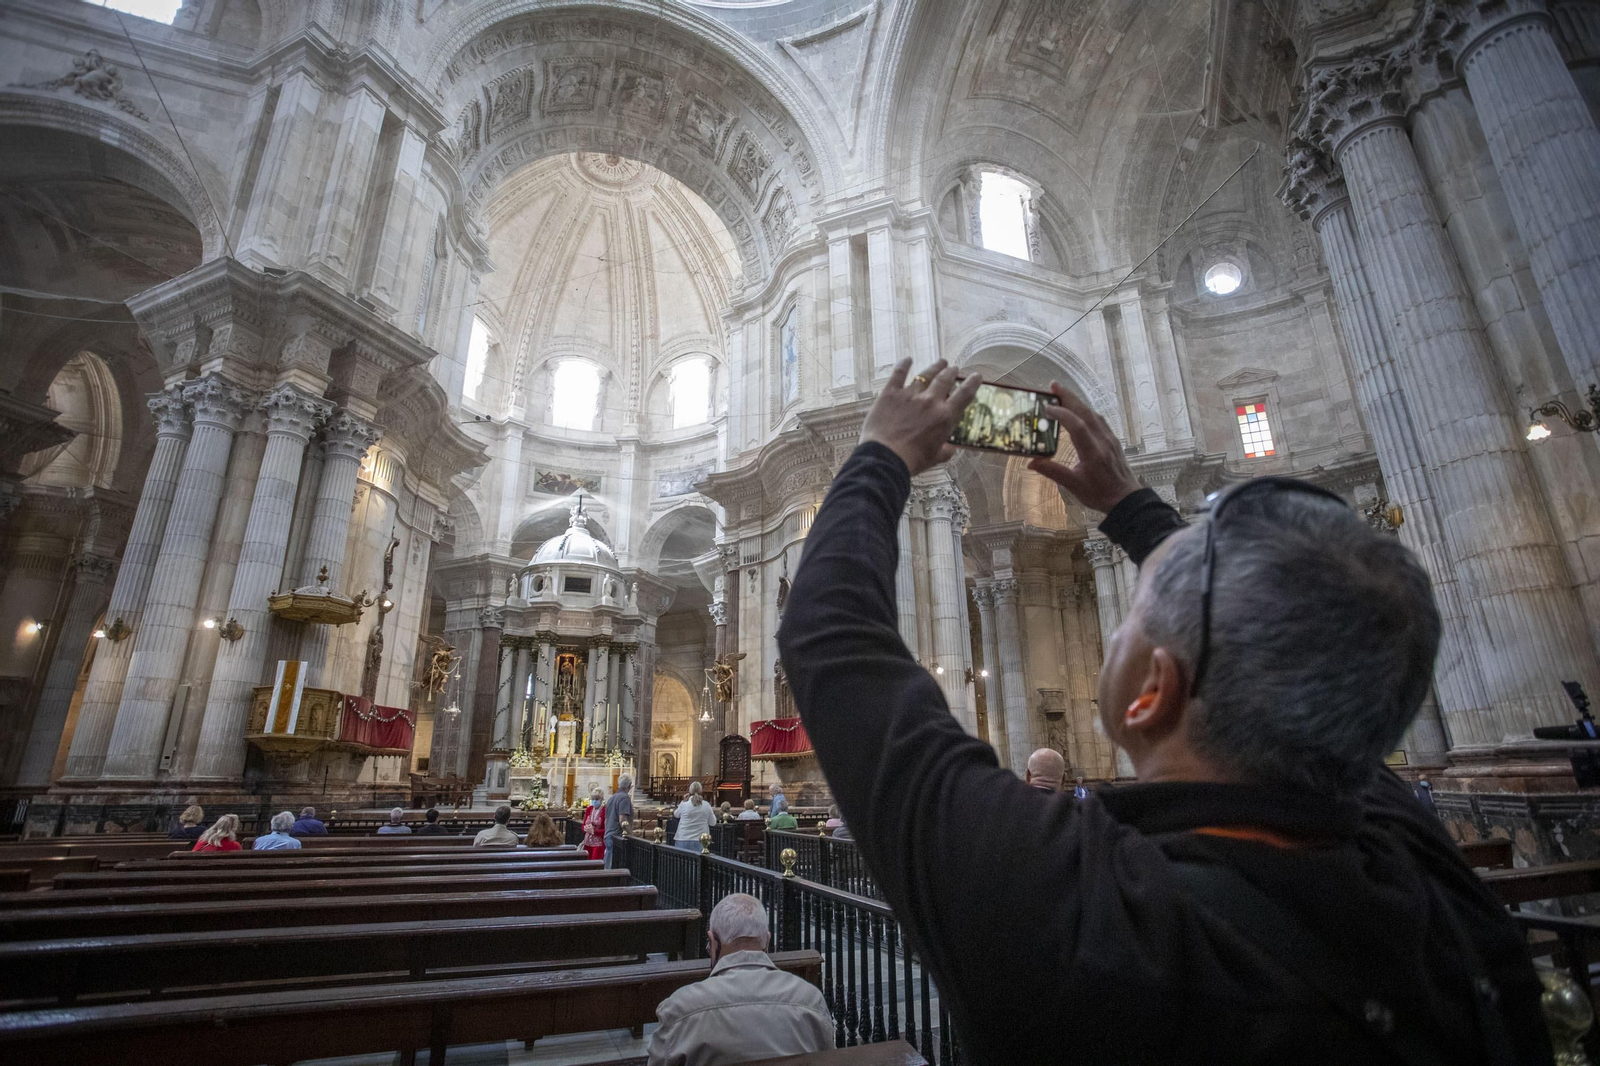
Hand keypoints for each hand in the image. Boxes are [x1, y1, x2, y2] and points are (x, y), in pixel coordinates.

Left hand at [860, 358, 982, 475]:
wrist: (885, 456)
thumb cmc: (912, 460)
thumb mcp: (934, 458)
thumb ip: (945, 451)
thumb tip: (950, 449)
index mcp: (944, 417)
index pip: (964, 395)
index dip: (972, 383)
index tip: (977, 376)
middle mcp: (930, 401)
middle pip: (945, 379)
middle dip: (952, 372)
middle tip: (954, 368)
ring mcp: (910, 394)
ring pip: (926, 374)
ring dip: (935, 366)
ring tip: (941, 362)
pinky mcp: (890, 393)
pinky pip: (898, 374)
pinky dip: (903, 365)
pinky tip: (907, 359)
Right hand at [1027, 382, 1142, 513]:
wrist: (1126, 498)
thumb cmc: (1100, 494)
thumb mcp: (1074, 485)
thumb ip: (1053, 472)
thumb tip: (1031, 463)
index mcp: (1092, 452)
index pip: (1077, 426)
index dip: (1062, 414)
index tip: (1046, 407)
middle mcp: (1102, 441)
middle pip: (1086, 412)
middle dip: (1069, 397)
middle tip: (1052, 386)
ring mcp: (1109, 438)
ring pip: (1093, 413)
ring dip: (1077, 402)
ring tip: (1062, 394)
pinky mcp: (1112, 440)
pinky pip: (1099, 419)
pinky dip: (1086, 411)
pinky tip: (1080, 411)